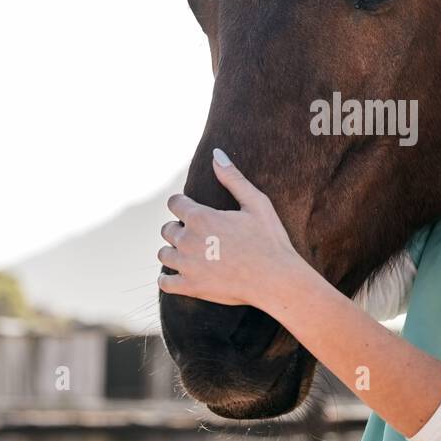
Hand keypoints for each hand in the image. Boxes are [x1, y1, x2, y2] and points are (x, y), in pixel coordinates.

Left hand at [157, 148, 309, 309]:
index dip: (183, 205)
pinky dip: (169, 278)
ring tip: (192, 254)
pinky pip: (164, 282)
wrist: (277, 280)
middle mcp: (188, 240)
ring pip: (164, 254)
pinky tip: (182, 275)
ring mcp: (187, 265)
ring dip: (174, 252)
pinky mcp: (189, 288)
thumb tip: (216, 153)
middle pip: (167, 229)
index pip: (174, 203)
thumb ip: (232, 178)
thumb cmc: (270, 239)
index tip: (192, 211)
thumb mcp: (256, 203)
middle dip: (179, 229)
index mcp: (201, 217)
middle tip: (199, 235)